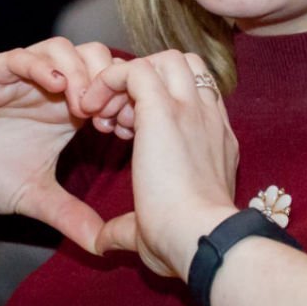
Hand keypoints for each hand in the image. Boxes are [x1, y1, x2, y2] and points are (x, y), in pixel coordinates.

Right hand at [0, 38, 128, 253]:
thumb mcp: (33, 197)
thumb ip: (67, 214)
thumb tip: (101, 245)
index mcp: (65, 112)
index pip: (110, 87)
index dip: (125, 100)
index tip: (129, 131)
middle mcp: (47, 89)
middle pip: (95, 57)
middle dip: (109, 81)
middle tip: (109, 115)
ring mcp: (21, 78)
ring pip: (62, 49)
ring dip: (80, 71)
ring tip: (83, 104)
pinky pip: (21, 56)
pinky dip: (42, 64)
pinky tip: (55, 85)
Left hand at [91, 51, 238, 277]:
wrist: (201, 242)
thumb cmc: (185, 245)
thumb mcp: (154, 230)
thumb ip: (125, 230)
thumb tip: (101, 243)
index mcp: (215, 143)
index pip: (192, 98)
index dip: (155, 106)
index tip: (127, 135)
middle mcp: (208, 119)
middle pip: (182, 68)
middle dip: (144, 83)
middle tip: (115, 121)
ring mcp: (191, 110)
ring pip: (164, 60)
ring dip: (128, 79)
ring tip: (105, 116)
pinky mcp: (165, 109)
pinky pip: (134, 69)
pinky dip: (109, 81)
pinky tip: (91, 110)